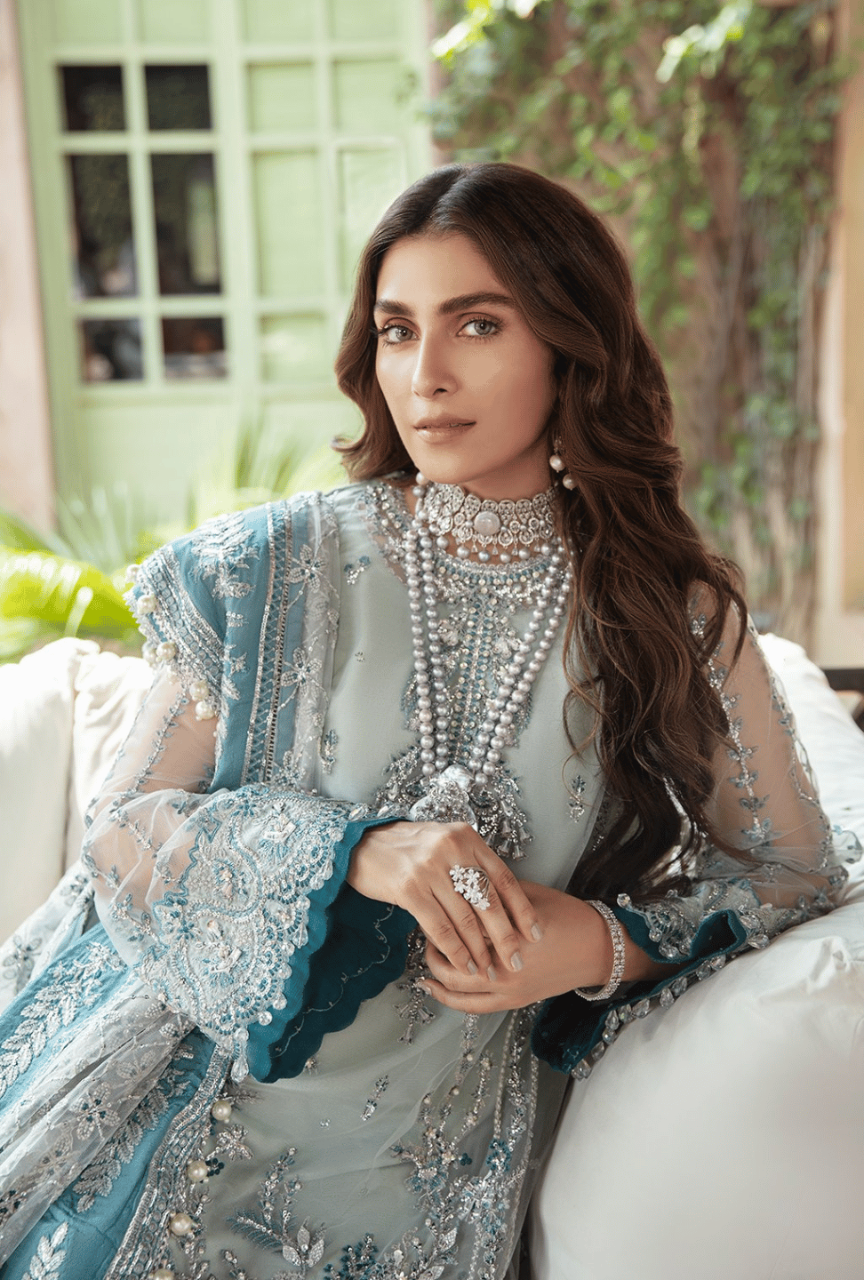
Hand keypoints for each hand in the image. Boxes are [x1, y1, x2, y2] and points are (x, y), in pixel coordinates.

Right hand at [347, 820, 540, 978]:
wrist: (363, 844)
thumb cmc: (408, 848)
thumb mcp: (445, 844)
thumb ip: (471, 862)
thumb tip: (500, 898)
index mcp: (466, 839)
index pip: (503, 878)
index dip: (522, 909)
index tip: (535, 933)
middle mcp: (452, 851)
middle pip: (488, 901)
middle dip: (505, 937)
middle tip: (517, 960)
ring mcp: (430, 869)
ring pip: (465, 918)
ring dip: (480, 950)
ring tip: (489, 969)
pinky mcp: (409, 889)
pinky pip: (439, 927)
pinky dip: (455, 950)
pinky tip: (464, 964)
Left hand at [419, 882, 611, 1012]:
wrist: (598, 950)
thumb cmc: (568, 917)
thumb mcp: (530, 895)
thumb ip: (495, 892)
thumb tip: (461, 880)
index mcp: (509, 934)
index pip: (461, 924)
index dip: (442, 910)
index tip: (430, 897)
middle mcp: (505, 967)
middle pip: (452, 957)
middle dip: (432, 941)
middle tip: (424, 923)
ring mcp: (508, 990)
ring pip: (455, 986)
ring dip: (435, 969)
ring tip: (425, 951)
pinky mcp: (513, 1002)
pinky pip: (470, 1007)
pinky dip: (446, 998)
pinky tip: (430, 985)